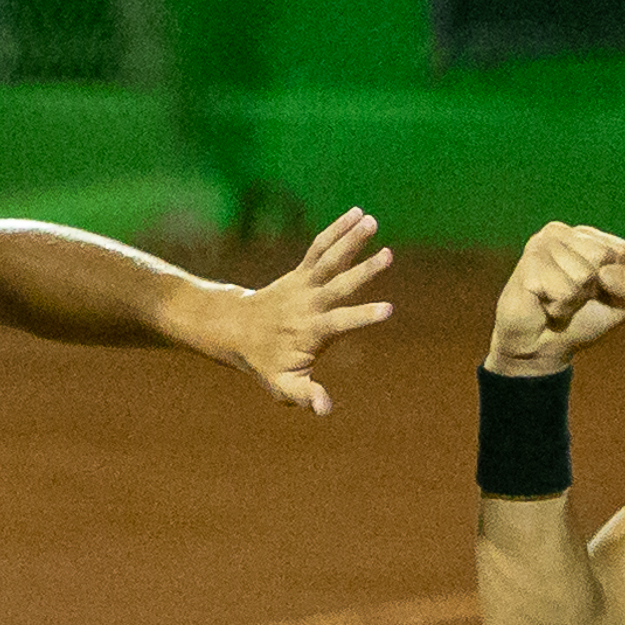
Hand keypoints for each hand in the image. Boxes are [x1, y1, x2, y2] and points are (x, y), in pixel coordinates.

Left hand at [221, 206, 397, 414]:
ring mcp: (304, 284)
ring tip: (373, 221)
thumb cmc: (265, 363)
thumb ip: (305, 396)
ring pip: (330, 258)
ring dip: (351, 239)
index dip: (363, 316)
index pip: (341, 322)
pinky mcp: (301, 271)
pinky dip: (337, 230)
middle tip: (389, 256)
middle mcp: (309, 304)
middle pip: (339, 285)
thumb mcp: (282, 387)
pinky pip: (320, 247)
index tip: (388, 309)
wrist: (236, 330)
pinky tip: (359, 214)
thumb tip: (325, 410)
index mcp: (311, 332)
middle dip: (364, 271)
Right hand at [488, 222, 624, 374]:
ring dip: (574, 301)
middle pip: (602, 257)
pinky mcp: (528, 264)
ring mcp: (540, 244)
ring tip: (556, 302)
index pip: (621, 251)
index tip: (593, 292)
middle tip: (571, 298)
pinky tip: (544, 305)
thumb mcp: (621, 303)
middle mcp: (561, 232)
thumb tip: (604, 273)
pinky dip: (560, 309)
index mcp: (585, 235)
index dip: (614, 282)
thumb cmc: (580, 320)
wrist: (541, 349)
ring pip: (583, 275)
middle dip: (592, 289)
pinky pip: (565, 291)